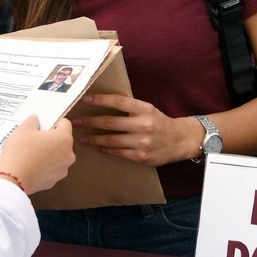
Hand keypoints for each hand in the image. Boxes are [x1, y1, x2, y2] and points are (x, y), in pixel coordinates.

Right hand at [0, 116, 75, 194]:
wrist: (13, 180)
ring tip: (31, 153)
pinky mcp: (54, 181)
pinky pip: (51, 169)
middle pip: (62, 141)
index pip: (65, 124)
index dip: (53, 122)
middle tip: (34, 139)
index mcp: (64, 139)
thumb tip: (36, 119)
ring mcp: (62, 170)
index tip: (43, 126)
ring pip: (57, 156)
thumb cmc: (20, 152)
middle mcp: (68, 155)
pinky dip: (44, 166)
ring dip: (48, 153)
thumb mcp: (23, 130)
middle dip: (51, 139)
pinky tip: (31, 165)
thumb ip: (32, 121)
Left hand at [73, 93, 195, 166]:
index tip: (85, 99)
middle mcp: (143, 125)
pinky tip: (97, 147)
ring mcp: (142, 142)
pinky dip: (105, 149)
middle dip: (90, 122)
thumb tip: (103, 103)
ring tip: (82, 137)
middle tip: (76, 121)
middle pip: (110, 122)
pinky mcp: (140, 156)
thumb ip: (129, 108)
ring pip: (111, 140)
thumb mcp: (147, 109)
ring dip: (94, 138)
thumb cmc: (159, 122)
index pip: (118, 102)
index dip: (100, 100)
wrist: (180, 140)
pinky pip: (118, 152)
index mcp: (144, 109)